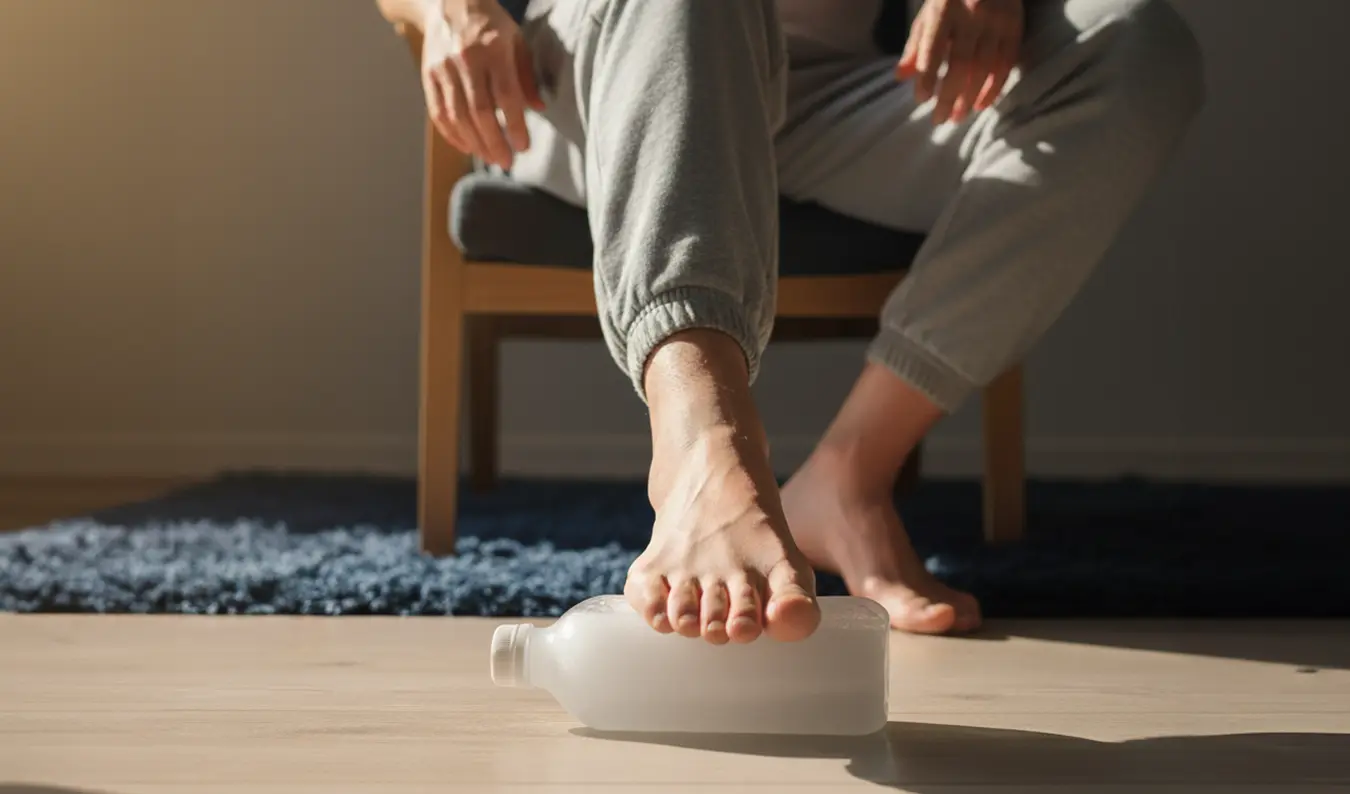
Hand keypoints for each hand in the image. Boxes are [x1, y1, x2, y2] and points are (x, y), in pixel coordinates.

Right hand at [422, 0, 544, 167]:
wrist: (448, 2)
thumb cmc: (489, 23)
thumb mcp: (516, 40)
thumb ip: (526, 75)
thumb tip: (538, 108)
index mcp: (493, 50)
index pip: (505, 95)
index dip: (515, 125)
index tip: (523, 146)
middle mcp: (466, 60)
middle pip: (480, 112)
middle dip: (494, 142)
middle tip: (506, 162)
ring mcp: (443, 69)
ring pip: (458, 116)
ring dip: (474, 143)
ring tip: (490, 157)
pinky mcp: (428, 76)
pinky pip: (438, 112)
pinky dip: (452, 135)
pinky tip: (467, 147)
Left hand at [895, 0, 1023, 124]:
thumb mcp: (929, 13)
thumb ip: (916, 44)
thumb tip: (900, 76)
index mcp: (944, 8)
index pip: (933, 48)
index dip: (927, 76)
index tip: (921, 99)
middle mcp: (972, 14)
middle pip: (960, 63)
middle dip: (949, 95)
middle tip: (939, 119)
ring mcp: (996, 21)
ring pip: (984, 67)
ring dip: (970, 96)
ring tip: (958, 117)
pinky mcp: (1015, 26)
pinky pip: (1006, 63)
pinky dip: (994, 87)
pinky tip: (981, 104)